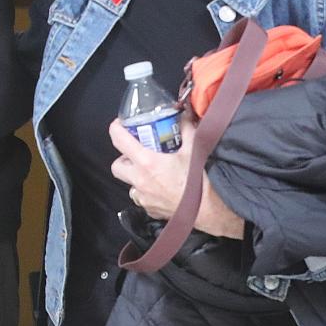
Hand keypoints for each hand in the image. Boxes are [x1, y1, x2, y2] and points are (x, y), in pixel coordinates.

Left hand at [109, 116, 244, 238]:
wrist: (209, 210)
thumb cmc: (200, 181)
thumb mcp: (193, 149)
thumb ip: (186, 128)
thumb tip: (185, 114)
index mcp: (147, 162)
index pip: (119, 140)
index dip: (116, 128)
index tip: (120, 125)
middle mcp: (140, 180)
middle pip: (117, 166)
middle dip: (123, 158)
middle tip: (136, 152)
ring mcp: (144, 197)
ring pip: (129, 184)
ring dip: (135, 176)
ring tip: (150, 171)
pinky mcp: (150, 210)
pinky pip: (141, 198)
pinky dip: (146, 191)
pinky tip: (160, 187)